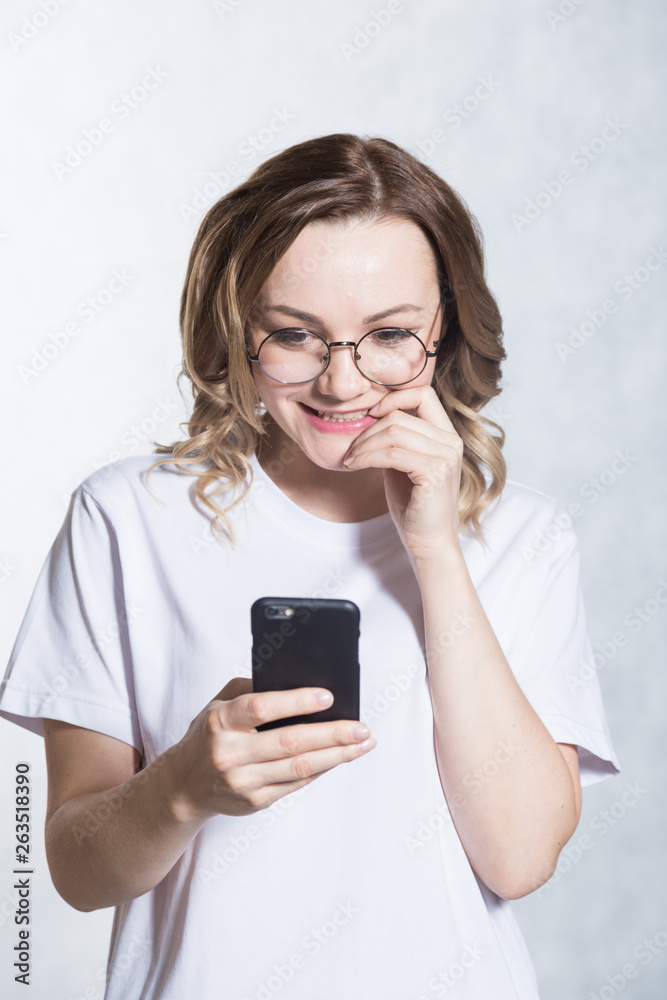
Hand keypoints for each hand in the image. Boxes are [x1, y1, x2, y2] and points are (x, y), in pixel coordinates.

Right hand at [169, 678, 375, 822]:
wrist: (183, 785)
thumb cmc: (209, 735)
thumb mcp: (218, 704)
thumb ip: (250, 688)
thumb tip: (296, 681)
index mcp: (220, 721)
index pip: (261, 708)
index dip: (296, 701)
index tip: (328, 695)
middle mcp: (230, 753)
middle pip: (290, 742)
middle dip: (332, 734)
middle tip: (362, 727)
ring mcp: (243, 781)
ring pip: (299, 767)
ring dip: (337, 755)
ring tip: (362, 743)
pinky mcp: (255, 801)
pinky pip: (296, 783)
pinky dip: (322, 769)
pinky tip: (340, 757)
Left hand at [342, 385, 463, 557]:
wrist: (428, 542)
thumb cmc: (414, 506)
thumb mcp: (403, 465)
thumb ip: (395, 441)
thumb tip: (371, 419)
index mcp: (447, 435)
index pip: (424, 394)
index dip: (394, 398)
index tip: (370, 415)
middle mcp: (451, 442)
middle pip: (400, 416)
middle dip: (367, 431)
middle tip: (351, 448)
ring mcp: (446, 458)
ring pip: (393, 433)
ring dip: (364, 444)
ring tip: (350, 458)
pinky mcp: (434, 474)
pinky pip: (391, 454)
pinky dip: (367, 457)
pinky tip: (354, 466)